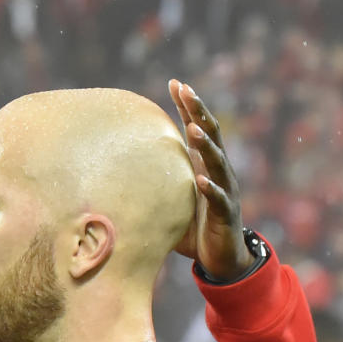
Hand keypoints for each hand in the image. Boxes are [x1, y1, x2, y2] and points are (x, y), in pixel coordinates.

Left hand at [169, 79, 252, 280]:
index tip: (176, 83)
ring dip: (205, 145)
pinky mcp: (226, 213)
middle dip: (199, 112)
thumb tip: (116, 173)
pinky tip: (200, 179)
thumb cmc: (193, 226)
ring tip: (194, 130)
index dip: (188, 107)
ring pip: (217, 162)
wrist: (221, 257)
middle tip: (187, 91)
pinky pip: (219, 199)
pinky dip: (209, 188)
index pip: (197, 128)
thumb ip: (155, 182)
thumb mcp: (171, 199)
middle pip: (211, 134)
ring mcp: (224, 190)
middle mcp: (217, 172)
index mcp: (204, 164)